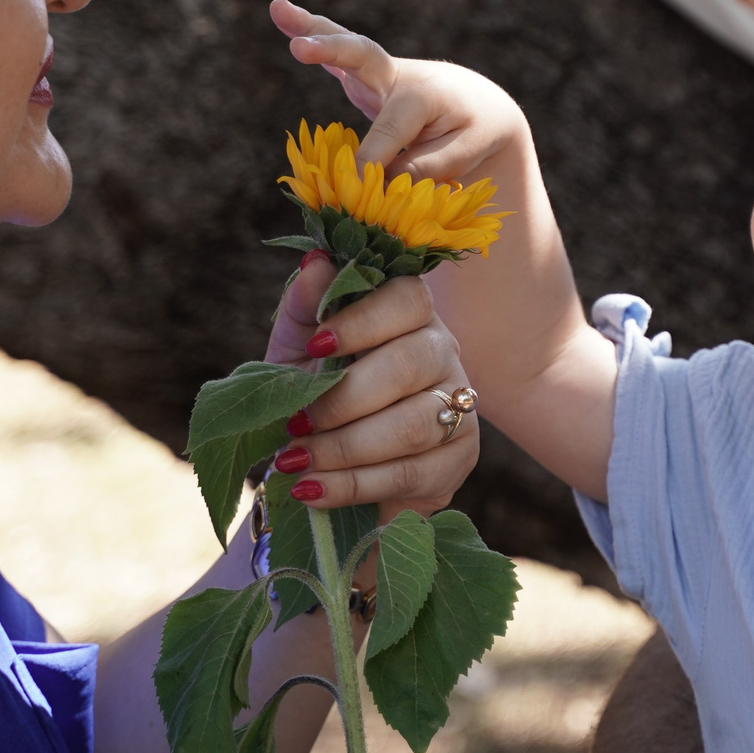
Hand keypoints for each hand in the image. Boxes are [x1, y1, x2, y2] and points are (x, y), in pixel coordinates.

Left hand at [264, 254, 478, 517]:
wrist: (331, 458)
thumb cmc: (316, 389)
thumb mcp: (297, 348)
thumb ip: (306, 305)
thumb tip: (315, 262)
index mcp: (410, 313)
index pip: (406, 299)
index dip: (361, 321)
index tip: (314, 346)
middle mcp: (444, 352)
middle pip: (410, 365)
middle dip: (343, 400)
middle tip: (294, 423)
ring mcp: (460, 406)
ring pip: (412, 425)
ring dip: (343, 448)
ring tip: (294, 461)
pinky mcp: (458, 458)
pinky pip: (407, 474)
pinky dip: (351, 486)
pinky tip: (312, 491)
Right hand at [270, 0, 528, 184]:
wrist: (478, 103)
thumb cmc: (474, 131)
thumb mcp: (465, 153)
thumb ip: (426, 166)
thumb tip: (381, 177)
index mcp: (422, 95)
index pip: (386, 132)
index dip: (371, 163)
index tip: (362, 189)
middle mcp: (397, 75)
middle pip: (363, 57)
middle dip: (332, 52)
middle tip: (300, 49)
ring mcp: (378, 72)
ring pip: (345, 48)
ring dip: (310, 28)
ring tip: (279, 8)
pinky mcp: (364, 75)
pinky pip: (335, 56)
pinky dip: (309, 32)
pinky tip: (280, 12)